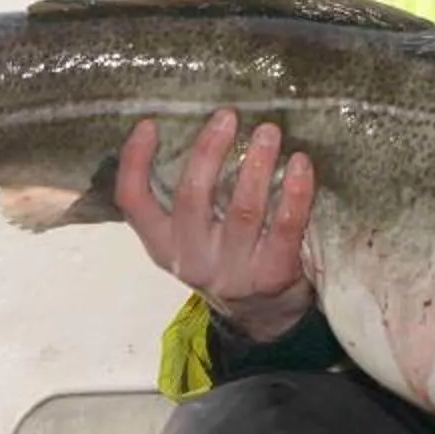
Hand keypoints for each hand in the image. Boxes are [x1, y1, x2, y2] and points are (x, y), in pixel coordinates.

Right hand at [113, 110, 316, 341]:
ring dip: (256, 165)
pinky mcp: (272, 275)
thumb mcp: (194, 236)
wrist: (264, 317)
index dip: (135, 163)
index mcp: (163, 245)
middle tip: (227, 116)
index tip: (150, 123)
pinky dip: (295, 192)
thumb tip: (205, 128)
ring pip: (242, 210)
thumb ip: (191, 198)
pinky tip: (300, 163)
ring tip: (268, 132)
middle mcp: (192, 260)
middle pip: (192, 198)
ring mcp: (233, 272)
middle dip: (208, 151)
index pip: (133, 204)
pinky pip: (284, 227)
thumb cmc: (228, 257)